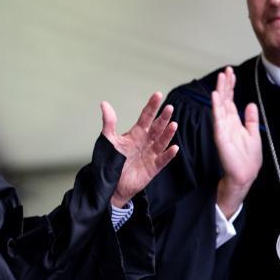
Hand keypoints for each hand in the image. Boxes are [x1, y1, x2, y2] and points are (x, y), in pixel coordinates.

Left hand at [101, 92, 177, 207]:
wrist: (110, 184)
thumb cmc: (110, 161)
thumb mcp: (108, 140)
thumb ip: (109, 123)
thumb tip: (105, 104)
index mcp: (136, 134)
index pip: (146, 117)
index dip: (152, 106)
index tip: (158, 95)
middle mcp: (145, 142)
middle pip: (156, 128)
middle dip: (163, 118)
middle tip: (169, 108)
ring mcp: (150, 155)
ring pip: (161, 142)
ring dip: (168, 134)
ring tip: (173, 124)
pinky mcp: (153, 168)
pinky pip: (162, 160)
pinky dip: (168, 154)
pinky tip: (174, 148)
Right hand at [211, 66, 261, 216]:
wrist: (244, 175)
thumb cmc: (248, 159)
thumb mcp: (254, 134)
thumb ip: (251, 119)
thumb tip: (250, 104)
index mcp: (235, 123)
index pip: (231, 100)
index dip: (231, 86)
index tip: (230, 74)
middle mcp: (227, 124)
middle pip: (225, 100)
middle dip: (225, 85)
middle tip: (226, 70)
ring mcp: (223, 129)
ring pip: (221, 106)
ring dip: (220, 91)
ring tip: (221, 78)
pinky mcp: (221, 136)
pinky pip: (218, 119)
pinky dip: (217, 107)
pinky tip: (216, 96)